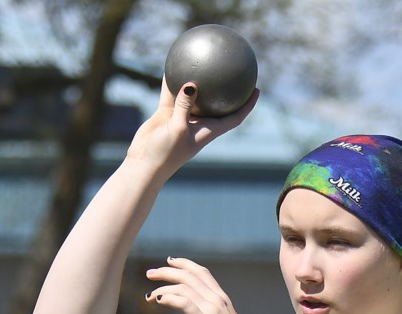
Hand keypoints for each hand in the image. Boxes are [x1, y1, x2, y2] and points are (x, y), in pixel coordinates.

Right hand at [127, 76, 259, 180]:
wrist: (144, 163)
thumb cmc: (165, 153)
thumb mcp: (177, 129)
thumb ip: (185, 106)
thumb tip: (192, 84)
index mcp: (209, 130)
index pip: (235, 117)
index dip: (248, 105)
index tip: (257, 90)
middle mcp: (199, 123)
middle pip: (218, 104)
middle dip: (227, 90)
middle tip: (234, 70)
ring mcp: (182, 118)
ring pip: (194, 95)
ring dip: (199, 81)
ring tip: (203, 62)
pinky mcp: (167, 114)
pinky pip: (172, 93)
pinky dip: (172, 81)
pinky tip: (172, 65)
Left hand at [145, 257, 257, 313]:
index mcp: (222, 298)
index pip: (202, 273)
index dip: (185, 264)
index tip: (170, 262)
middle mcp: (217, 299)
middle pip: (189, 275)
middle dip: (167, 271)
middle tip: (150, 273)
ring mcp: (212, 308)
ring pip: (184, 286)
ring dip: (163, 287)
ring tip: (148, 295)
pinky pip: (183, 301)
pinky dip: (168, 297)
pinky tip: (158, 300)